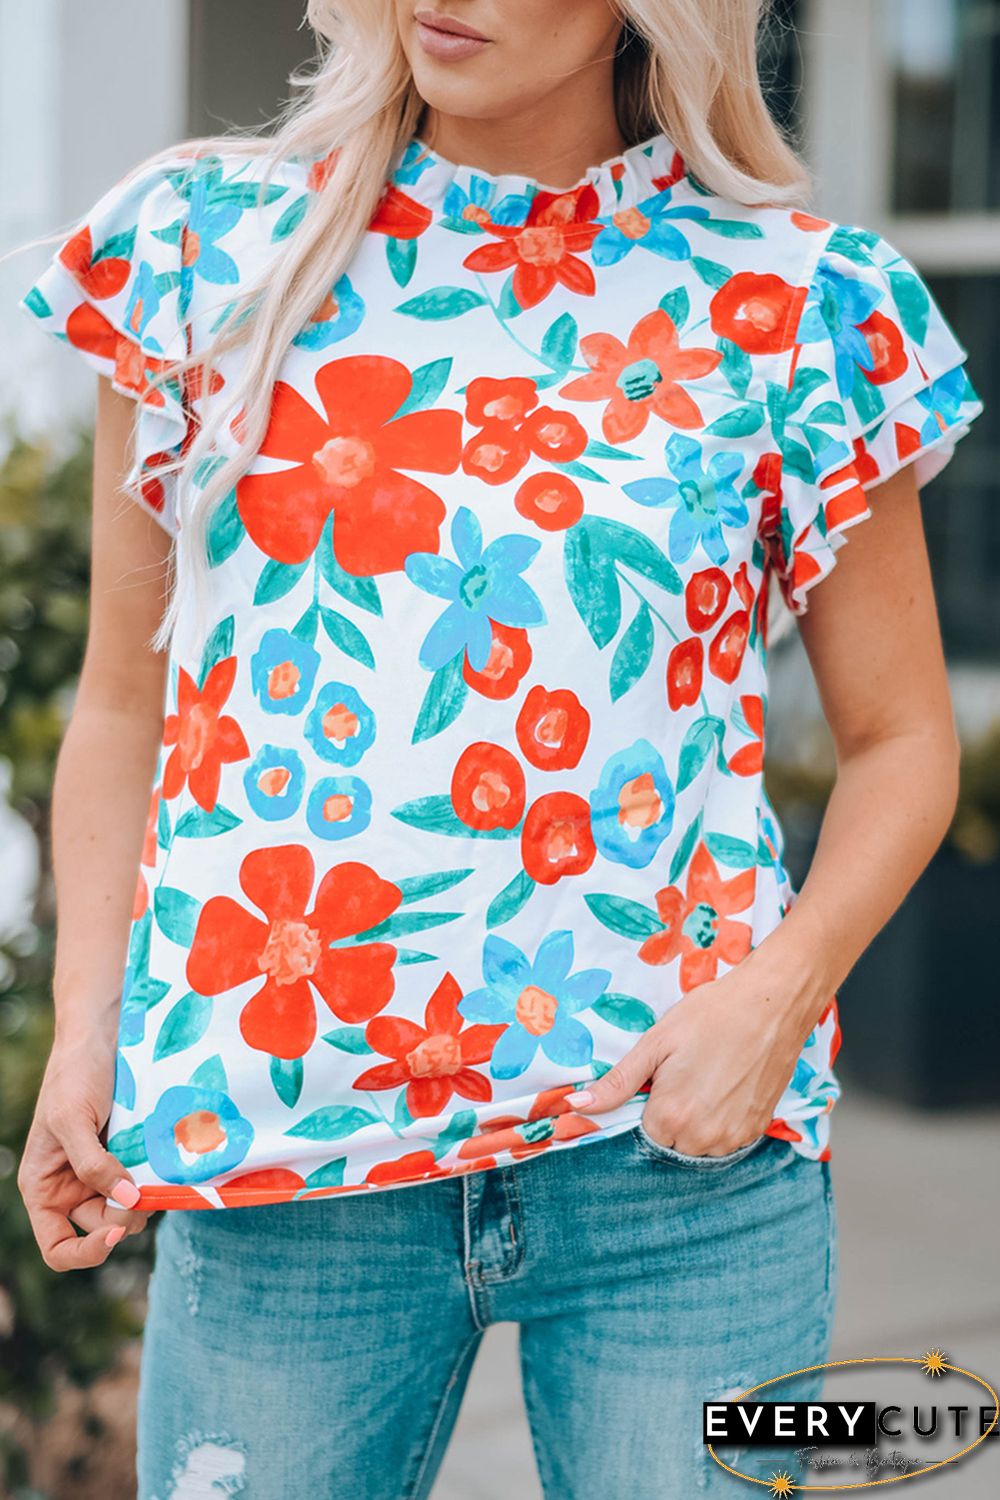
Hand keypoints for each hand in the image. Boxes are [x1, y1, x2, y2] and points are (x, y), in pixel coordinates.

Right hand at [17, 1028, 150, 1270]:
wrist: (102, 1036)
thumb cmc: (73, 1074)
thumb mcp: (72, 1119)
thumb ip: (93, 1164)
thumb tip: (126, 1201)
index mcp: (45, 1189)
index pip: (58, 1248)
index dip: (86, 1252)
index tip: (116, 1230)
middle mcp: (73, 1188)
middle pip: (103, 1229)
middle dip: (126, 1217)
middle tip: (146, 1189)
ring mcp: (105, 1173)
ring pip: (131, 1208)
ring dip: (146, 1197)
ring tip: (155, 1168)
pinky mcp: (132, 1156)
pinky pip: (147, 1183)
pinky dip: (158, 1180)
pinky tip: (168, 1162)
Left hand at [567, 958, 820, 1154]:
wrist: (773, 1004)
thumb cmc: (711, 1015)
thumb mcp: (656, 1043)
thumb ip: (618, 1082)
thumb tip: (576, 1106)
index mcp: (671, 1118)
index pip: (643, 1133)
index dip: (647, 1106)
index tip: (658, 1081)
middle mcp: (703, 1138)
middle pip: (672, 1142)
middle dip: (670, 1116)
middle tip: (683, 1074)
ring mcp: (735, 1137)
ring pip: (700, 1144)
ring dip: (696, 1122)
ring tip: (707, 1077)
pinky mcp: (759, 1129)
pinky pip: (728, 1137)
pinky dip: (721, 1120)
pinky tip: (727, 1085)